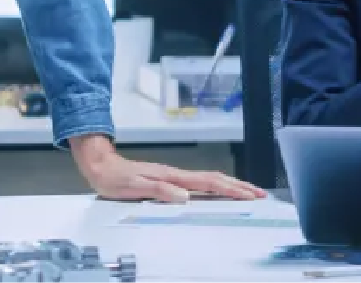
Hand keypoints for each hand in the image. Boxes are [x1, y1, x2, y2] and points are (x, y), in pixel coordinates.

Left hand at [71, 135, 265, 202]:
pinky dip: (215, 187)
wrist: (100, 165)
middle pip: (214, 179)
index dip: (230, 189)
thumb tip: (184, 197)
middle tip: (260, 194)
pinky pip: (199, 183)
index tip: (249, 195)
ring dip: (230, 185)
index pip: (208, 183)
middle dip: (238, 186)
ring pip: (209, 179)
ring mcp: (174, 176)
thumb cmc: (114, 178)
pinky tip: (219, 191)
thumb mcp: (134, 187)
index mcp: (172, 177)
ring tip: (248, 192)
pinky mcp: (169, 179)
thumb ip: (159, 190)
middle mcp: (176, 174)